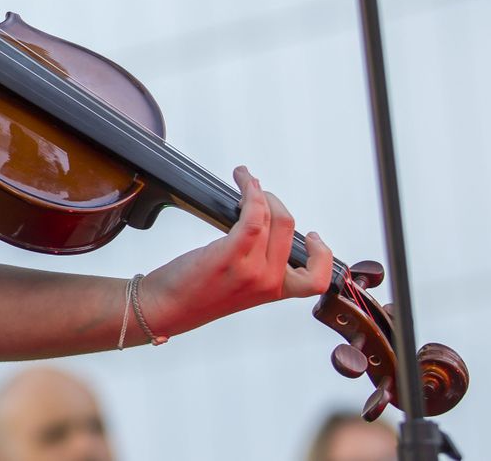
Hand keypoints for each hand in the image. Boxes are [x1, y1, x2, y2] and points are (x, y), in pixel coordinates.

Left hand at [137, 165, 331, 338]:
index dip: (322, 255)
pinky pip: (253, 216)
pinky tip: (244, 183)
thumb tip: (263, 225)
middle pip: (289, 227)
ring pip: (271, 217)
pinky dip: (251, 193)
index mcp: (274, 291)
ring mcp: (252, 270)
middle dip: (274, 201)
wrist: (168, 308)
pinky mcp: (231, 256)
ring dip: (258, 191)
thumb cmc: (196, 293)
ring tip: (246, 182)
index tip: (311, 236)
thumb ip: (258, 264)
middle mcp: (269, 282)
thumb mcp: (240, 286)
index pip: (317, 280)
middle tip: (257, 193)